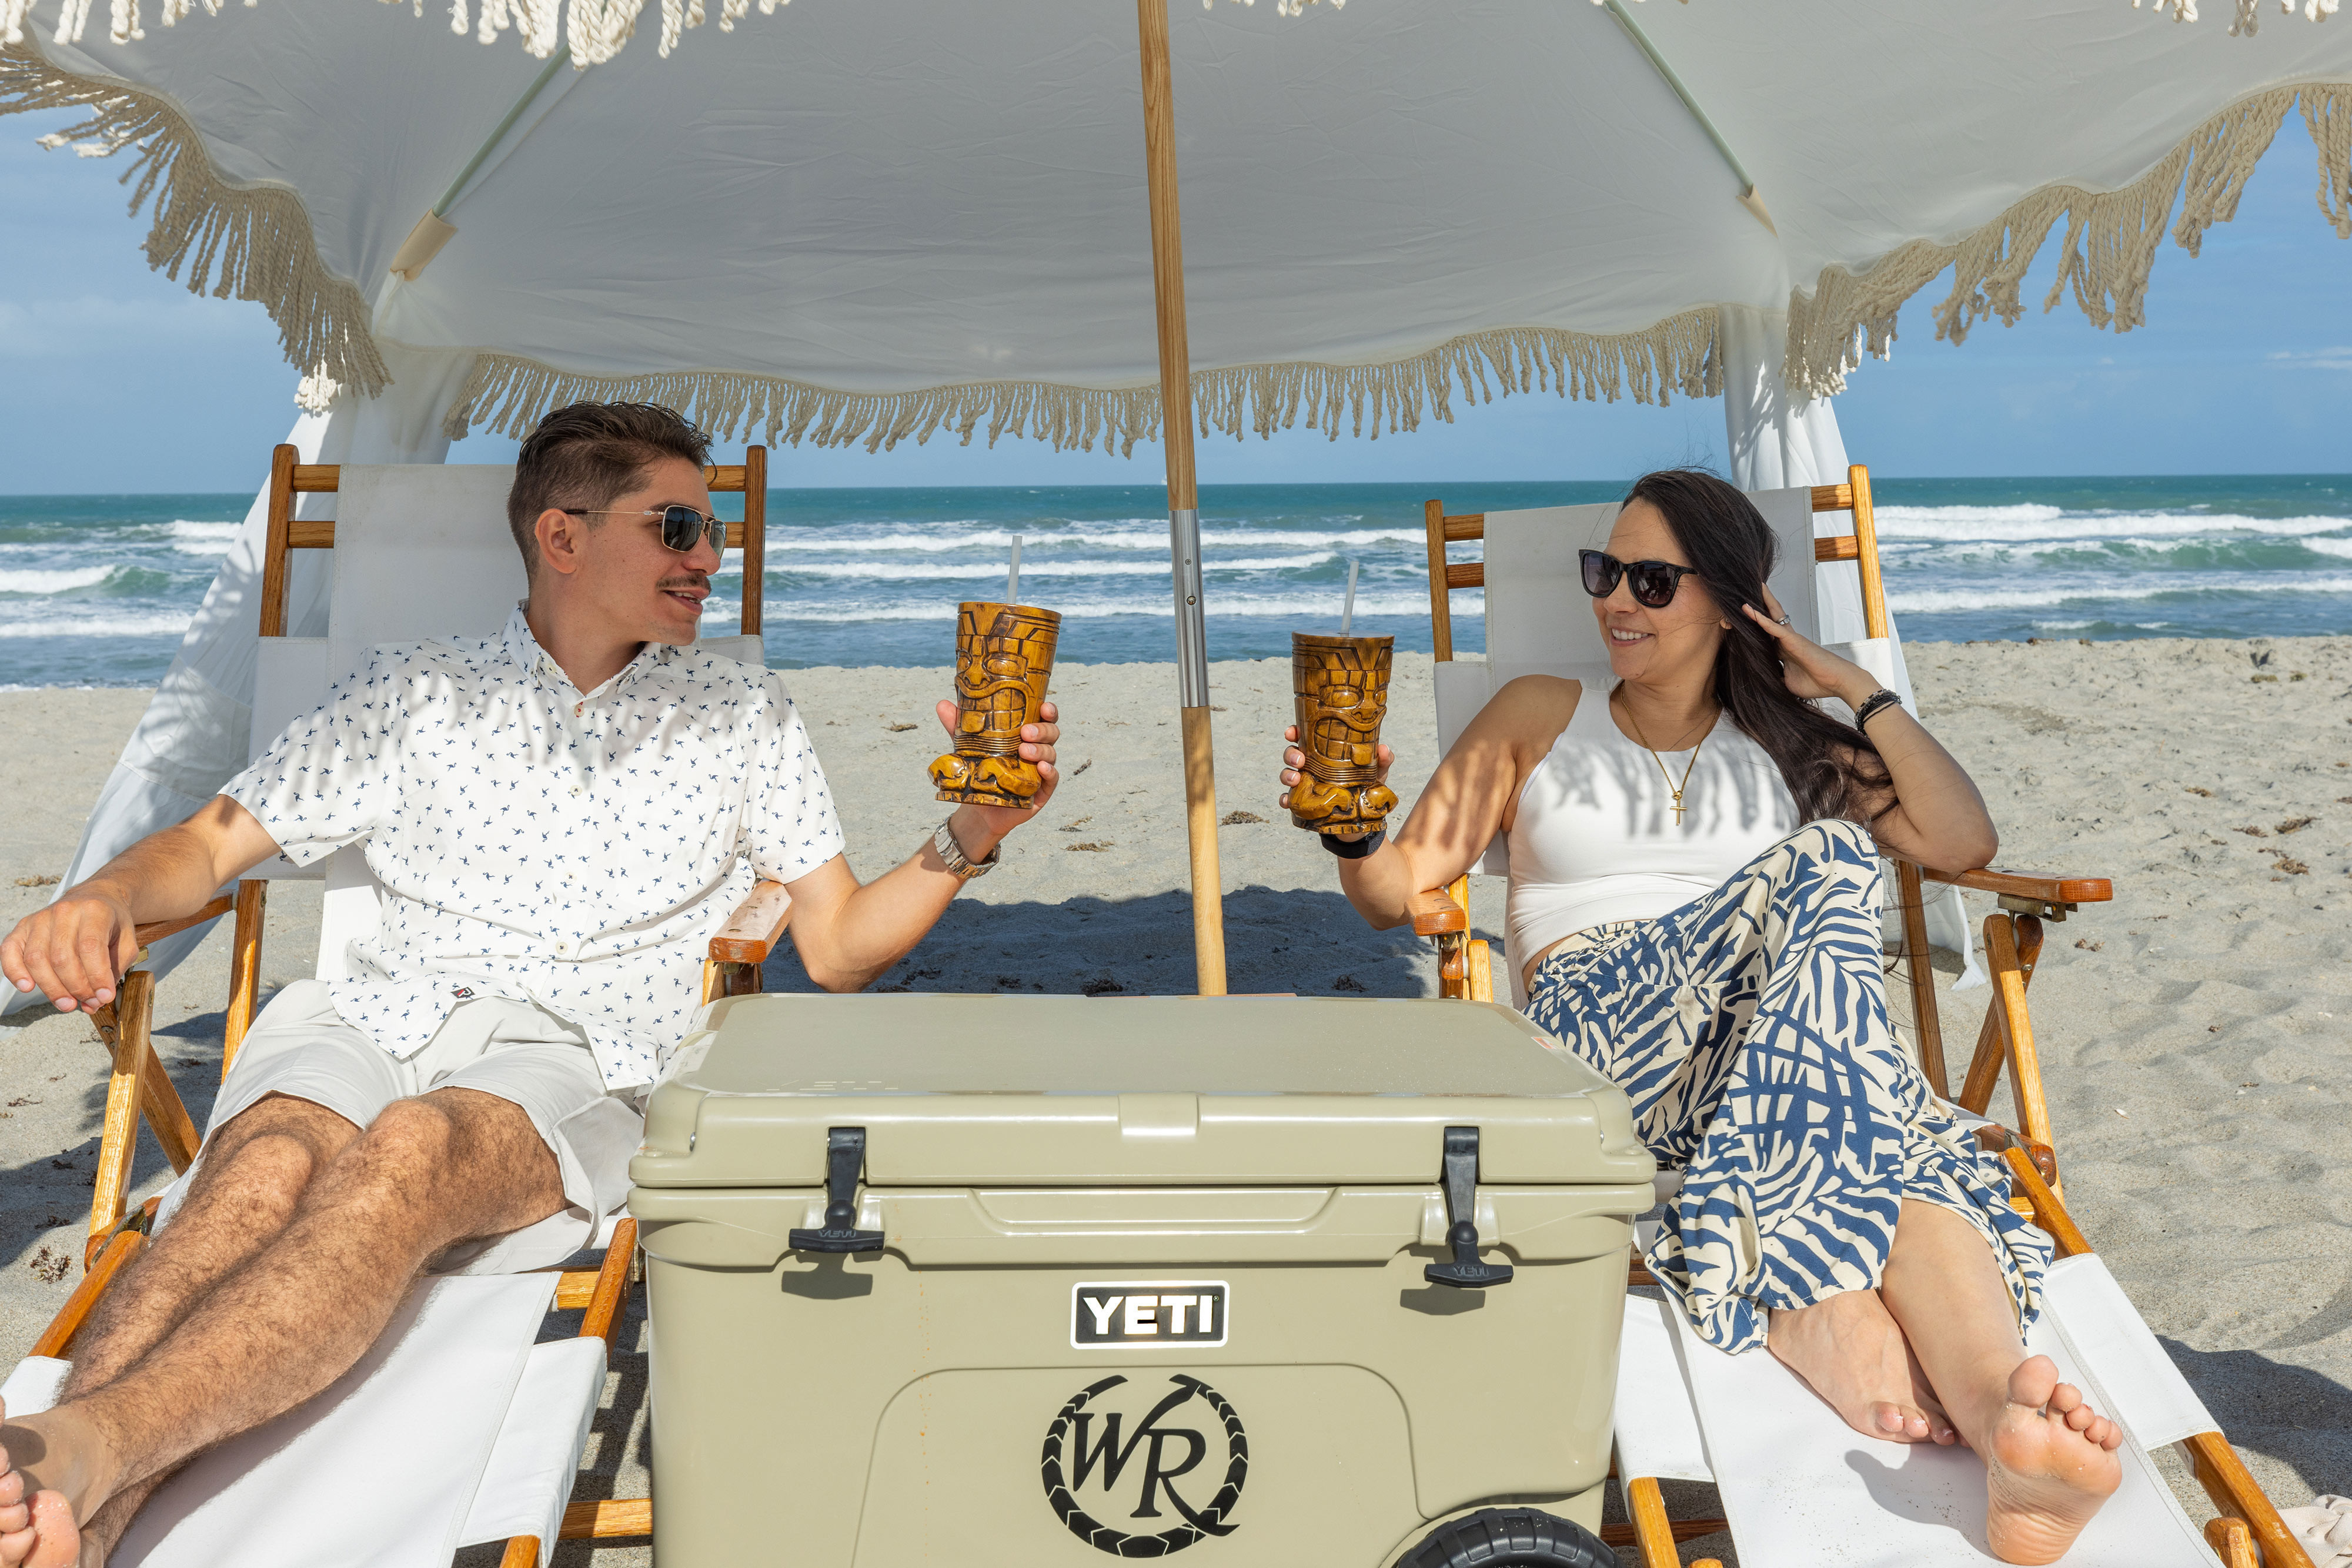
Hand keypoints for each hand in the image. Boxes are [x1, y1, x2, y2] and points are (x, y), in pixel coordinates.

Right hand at [0, 886, 138, 1013]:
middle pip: (62, 957)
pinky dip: (15, 971)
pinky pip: (9, 950)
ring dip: (51, 988)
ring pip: (37, 959)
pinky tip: (27, 986)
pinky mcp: (24, 926)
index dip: (96, 977)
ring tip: (67, 1003)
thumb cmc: (110, 921)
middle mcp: (65, 911)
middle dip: (76, 987)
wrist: (95, 897)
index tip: (105, 996)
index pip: (90, 947)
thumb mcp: (127, 941)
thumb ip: (115, 970)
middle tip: (88, 1002)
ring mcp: (41, 918)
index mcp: (95, 910)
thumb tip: (97, 1000)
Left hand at [935, 699, 1059, 850]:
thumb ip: (958, 726)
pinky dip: (1050, 771)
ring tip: (1024, 751)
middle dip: (1041, 730)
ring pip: (1051, 753)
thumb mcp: (968, 747)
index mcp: (1025, 735)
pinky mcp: (1043, 790)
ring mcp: (1042, 769)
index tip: (1043, 707)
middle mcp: (1037, 749)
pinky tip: (1041, 768)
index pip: (1043, 718)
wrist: (979, 806)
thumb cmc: (980, 771)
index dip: (1048, 711)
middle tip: (1025, 733)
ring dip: (1041, 750)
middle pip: (1051, 733)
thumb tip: (942, 704)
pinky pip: (1053, 778)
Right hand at [1277, 723, 1393, 811]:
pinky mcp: (1304, 803)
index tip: (1293, 733)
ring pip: (1287, 774)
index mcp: (1324, 753)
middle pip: (1292, 754)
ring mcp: (1306, 784)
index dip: (1295, 732)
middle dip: (1291, 754)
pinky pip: (1287, 799)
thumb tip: (1382, 749)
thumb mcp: (1376, 772)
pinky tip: (1287, 801)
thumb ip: (1382, 760)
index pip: (1305, 737)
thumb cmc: (1366, 786)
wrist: (1364, 817)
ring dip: (1287, 775)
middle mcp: (1311, 766)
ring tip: (1295, 779)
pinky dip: (1284, 799)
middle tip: (1300, 760)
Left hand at [1740, 588, 1875, 707]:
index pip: (1764, 637)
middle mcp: (1786, 641)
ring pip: (1772, 617)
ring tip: (1751, 588)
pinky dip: (1762, 620)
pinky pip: (1775, 628)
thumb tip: (1763, 682)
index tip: (1737, 623)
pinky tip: (1750, 611)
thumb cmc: (1818, 683)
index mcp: (1784, 651)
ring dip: (1760, 603)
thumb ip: (1775, 679)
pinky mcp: (1794, 640)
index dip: (1752, 630)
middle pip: (1768, 619)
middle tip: (1745, 594)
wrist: (1837, 682)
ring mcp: (1790, 639)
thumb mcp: (1788, 684)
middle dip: (1757, 607)